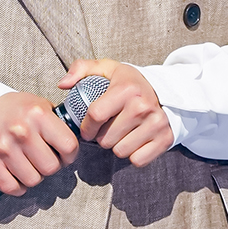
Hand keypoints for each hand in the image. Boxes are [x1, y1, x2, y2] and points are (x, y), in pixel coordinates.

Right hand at [0, 92, 78, 196]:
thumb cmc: (15, 109)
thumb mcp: (40, 105)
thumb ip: (58, 123)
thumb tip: (77, 141)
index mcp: (37, 114)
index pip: (68, 146)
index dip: (70, 154)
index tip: (65, 153)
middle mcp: (21, 131)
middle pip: (51, 168)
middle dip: (51, 166)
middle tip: (45, 158)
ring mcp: (3, 147)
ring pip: (33, 180)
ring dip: (34, 176)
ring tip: (29, 163)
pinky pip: (11, 187)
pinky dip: (17, 186)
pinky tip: (17, 174)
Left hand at [58, 59, 172, 167]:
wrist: (162, 91)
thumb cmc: (128, 82)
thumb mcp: (105, 68)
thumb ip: (80, 69)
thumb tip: (62, 84)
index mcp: (127, 88)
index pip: (95, 115)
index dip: (86, 126)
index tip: (87, 128)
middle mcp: (143, 106)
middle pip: (106, 139)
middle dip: (102, 136)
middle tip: (109, 127)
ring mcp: (156, 123)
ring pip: (120, 151)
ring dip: (117, 146)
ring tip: (121, 132)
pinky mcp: (165, 139)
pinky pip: (137, 160)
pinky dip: (133, 154)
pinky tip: (134, 140)